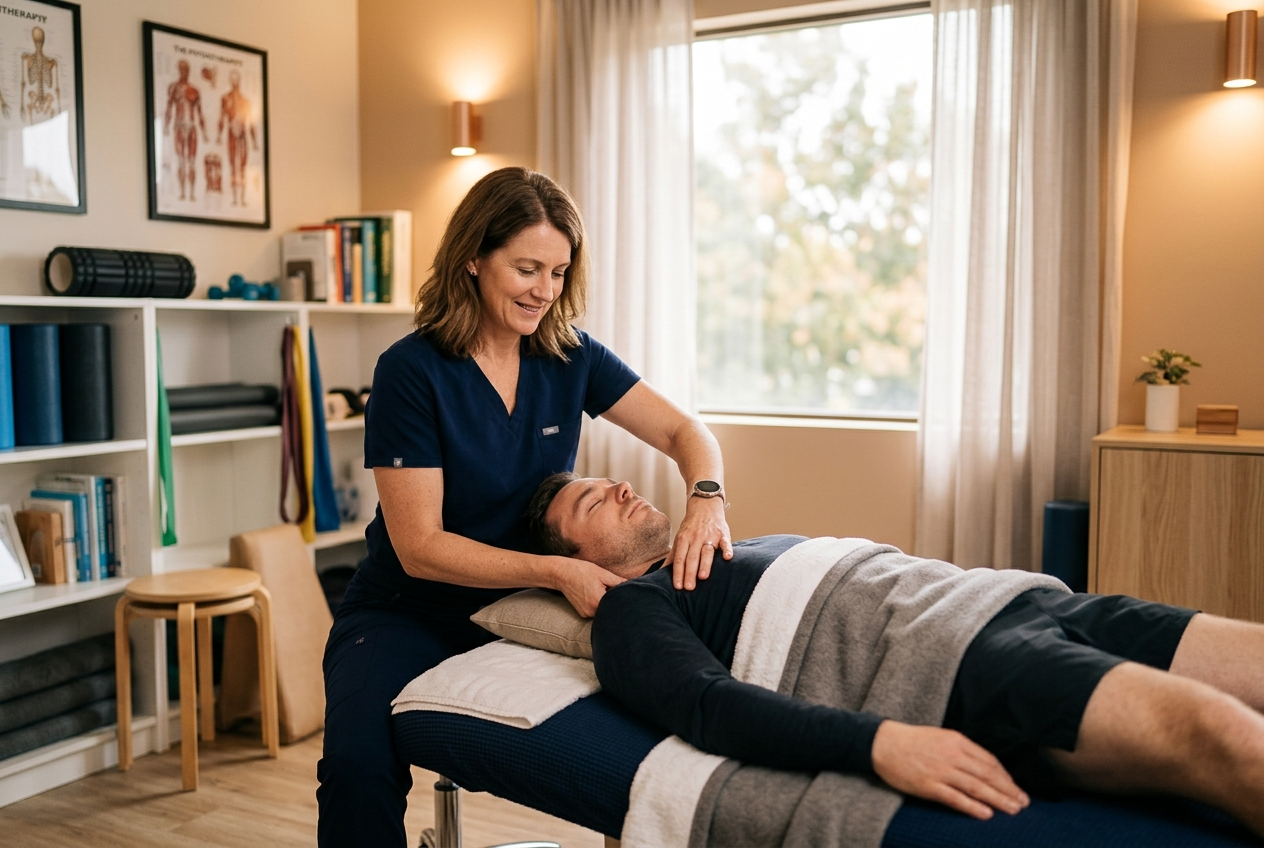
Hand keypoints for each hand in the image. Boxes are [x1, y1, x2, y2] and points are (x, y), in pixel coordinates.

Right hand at [551, 557, 624, 617]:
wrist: (561, 573)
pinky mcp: (583, 613)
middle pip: (611, 610)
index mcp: (598, 602)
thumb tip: (634, 584)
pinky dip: (600, 605)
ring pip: (603, 612)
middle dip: (616, 603)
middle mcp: (591, 612)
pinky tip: (597, 595)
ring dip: (607, 604)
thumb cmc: (582, 571)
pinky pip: (596, 612)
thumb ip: (619, 582)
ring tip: (605, 591)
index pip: (617, 605)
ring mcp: (586, 614)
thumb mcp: (603, 574)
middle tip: (618, 592)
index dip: (624, 600)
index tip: (629, 596)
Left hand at [669, 497, 732, 590]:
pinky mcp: (723, 534)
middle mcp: (696, 538)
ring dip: (705, 564)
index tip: (678, 586)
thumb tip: (661, 572)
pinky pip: (725, 542)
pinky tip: (728, 558)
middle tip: (689, 587)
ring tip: (703, 577)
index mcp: (684, 539)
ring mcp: (710, 535)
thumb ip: (673, 555)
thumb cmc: (691, 526)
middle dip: (690, 572)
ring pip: (707, 552)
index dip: (678, 572)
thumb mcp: (680, 538)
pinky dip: (727, 549)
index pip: (679, 558)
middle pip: (692, 557)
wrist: (705, 505)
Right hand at [871, 721, 1028, 819]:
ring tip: (1013, 810)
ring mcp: (941, 771)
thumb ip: (962, 749)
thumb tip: (984, 766)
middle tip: (1023, 802)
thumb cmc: (912, 740)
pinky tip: (986, 814)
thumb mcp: (941, 737)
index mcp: (957, 741)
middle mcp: (952, 755)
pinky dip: (972, 806)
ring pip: (976, 787)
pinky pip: (955, 798)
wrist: (883, 743)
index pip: (989, 760)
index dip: (1005, 776)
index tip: (1015, 787)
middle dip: (1008, 790)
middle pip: (988, 774)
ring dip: (998, 800)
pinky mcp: (929, 785)